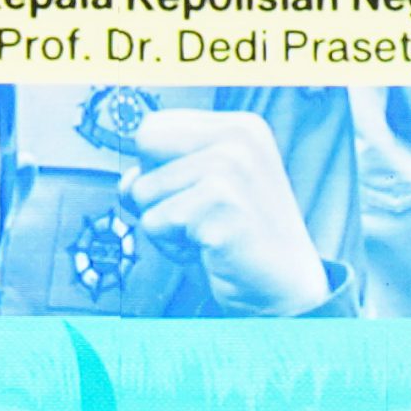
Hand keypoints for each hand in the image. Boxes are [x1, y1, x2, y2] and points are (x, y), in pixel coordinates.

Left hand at [121, 112, 330, 315]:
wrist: (282, 284)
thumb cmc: (242, 238)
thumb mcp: (203, 189)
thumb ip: (164, 169)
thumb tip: (127, 182)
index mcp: (240, 127)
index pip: (154, 126)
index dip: (157, 164)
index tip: (192, 190)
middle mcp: (239, 139)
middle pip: (144, 145)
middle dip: (155, 187)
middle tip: (196, 212)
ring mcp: (233, 169)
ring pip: (142, 190)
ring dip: (165, 224)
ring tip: (206, 233)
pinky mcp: (221, 205)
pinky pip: (154, 224)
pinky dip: (172, 246)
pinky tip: (208, 248)